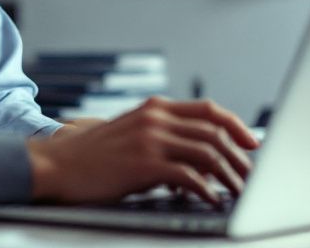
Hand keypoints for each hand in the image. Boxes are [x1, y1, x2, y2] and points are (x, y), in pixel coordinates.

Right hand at [25, 97, 258, 205]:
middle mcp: (156, 118)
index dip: (237, 126)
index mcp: (155, 108)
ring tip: (239, 192)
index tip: (253, 142)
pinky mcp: (143, 164)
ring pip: (208, 153)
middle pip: (215, 132)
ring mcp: (150, 139)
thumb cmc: (92, 156)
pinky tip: (212, 200)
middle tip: (252, 177)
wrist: (56, 164)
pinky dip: (207, 189)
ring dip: (229, 175)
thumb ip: (163, 137)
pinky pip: (188, 176)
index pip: (209, 110)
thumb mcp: (130, 134)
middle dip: (240, 157)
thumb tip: (198, 159)